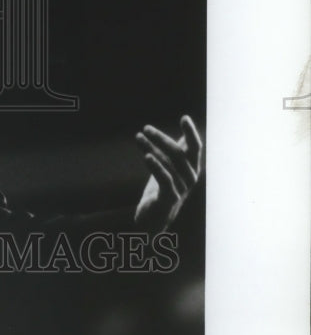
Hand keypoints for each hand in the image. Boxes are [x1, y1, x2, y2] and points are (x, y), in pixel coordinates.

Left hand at [133, 114, 202, 231]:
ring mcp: (181, 189)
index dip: (191, 133)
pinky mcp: (170, 198)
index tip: (184, 118)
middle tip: (146, 128)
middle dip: (161, 139)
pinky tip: (147, 156)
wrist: (155, 217)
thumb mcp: (171, 165)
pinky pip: (165, 179)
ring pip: (167, 164)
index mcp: (192, 167)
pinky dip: (156, 167)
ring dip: (151, 148)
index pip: (195, 147)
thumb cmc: (164, 187)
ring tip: (138, 137)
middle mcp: (190, 177)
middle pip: (178, 153)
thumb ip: (178, 147)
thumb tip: (187, 124)